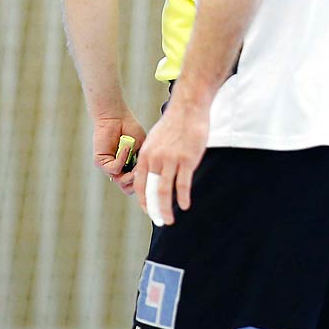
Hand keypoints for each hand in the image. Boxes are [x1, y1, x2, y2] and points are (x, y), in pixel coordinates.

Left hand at [92, 111, 147, 196]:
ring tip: (137, 162)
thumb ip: (144, 163)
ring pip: (120, 181)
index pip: (135, 185)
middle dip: (138, 182)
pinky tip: (127, 148)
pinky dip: (122, 159)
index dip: (144, 183)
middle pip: (127, 188)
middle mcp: (118, 170)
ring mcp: (108, 167)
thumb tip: (147, 177)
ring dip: (131, 173)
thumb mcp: (143, 149)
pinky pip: (113, 168)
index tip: (153, 174)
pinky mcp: (101, 161)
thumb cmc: (130, 130)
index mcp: (128, 168)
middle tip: (144, 171)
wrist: (116, 117)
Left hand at [137, 84, 210, 225]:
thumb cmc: (175, 122)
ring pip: (164, 191)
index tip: (149, 211)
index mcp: (145, 155)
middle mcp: (155, 160)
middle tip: (160, 221)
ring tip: (169, 220)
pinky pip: (183, 184)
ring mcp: (170, 160)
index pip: (139, 185)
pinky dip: (182, 197)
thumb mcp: (156, 139)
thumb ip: (153, 155)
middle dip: (154, 210)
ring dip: (166, 209)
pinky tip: (184, 206)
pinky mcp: (187, 160)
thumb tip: (154, 169)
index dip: (143, 201)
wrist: (188, 107)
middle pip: (151, 192)